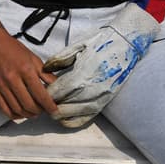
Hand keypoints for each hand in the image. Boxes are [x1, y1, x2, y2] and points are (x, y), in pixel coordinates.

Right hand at [0, 24, 58, 119]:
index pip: (41, 94)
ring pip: (17, 109)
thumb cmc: (13, 48)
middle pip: (29, 104)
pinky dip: (15, 115)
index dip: (49, 105)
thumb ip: (45, 73)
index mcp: (25, 70)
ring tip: (35, 112)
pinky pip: (5, 109)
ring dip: (28, 115)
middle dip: (40, 111)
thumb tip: (57, 86)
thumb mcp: (33, 58)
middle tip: (45, 110)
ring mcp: (2, 86)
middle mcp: (13, 79)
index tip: (55, 110)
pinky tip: (21, 113)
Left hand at [42, 4, 159, 127]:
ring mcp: (99, 98)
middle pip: (63, 105)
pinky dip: (72, 121)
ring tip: (49, 108)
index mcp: (82, 74)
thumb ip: (60, 59)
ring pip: (73, 113)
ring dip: (59, 113)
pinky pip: (86, 118)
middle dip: (49, 105)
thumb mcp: (79, 46)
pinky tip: (63, 118)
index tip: (37, 92)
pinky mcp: (104, 102)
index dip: (45, 94)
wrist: (127, 44)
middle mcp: (90, 90)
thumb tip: (44, 68)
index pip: (58, 91)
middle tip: (40, 101)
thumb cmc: (102, 42)